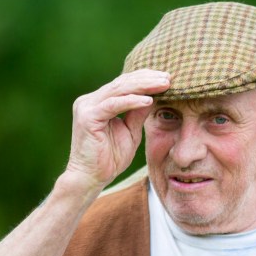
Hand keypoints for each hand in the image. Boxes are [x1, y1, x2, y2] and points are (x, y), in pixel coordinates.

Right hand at [66, 70, 170, 189]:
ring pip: (119, 89)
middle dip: (147, 78)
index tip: (167, 78)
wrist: (90, 178)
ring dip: (143, 86)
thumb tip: (152, 96)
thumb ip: (138, 114)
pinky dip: (131, 101)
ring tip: (163, 84)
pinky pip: (113, 104)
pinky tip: (148, 100)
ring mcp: (86, 107)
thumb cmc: (109, 159)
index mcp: (99, 102)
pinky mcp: (87, 117)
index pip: (124, 84)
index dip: (146, 79)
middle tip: (168, 77)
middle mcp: (90, 100)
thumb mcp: (130, 132)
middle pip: (122, 82)